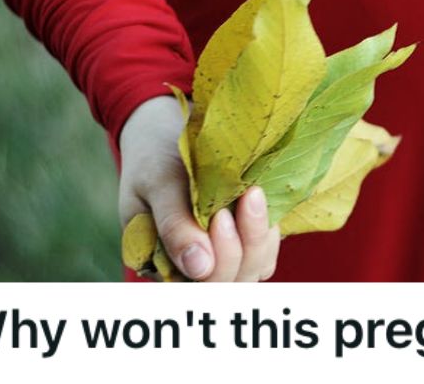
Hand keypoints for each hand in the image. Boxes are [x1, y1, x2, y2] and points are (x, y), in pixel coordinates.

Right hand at [117, 95, 279, 280]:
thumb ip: (174, 225)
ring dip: (259, 235)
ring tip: (254, 193)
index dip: (219, 257)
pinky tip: (260, 198)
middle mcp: (192, 271)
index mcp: (161, 265)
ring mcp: (221, 259)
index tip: (222, 214)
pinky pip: (267, 251)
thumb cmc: (155, 161)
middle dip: (242, 243)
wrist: (167, 140)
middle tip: (246, 195)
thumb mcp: (158, 184)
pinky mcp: (244, 243)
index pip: (199, 283)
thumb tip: (199, 267)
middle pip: (231, 280)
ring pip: (254, 268)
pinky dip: (269, 229)